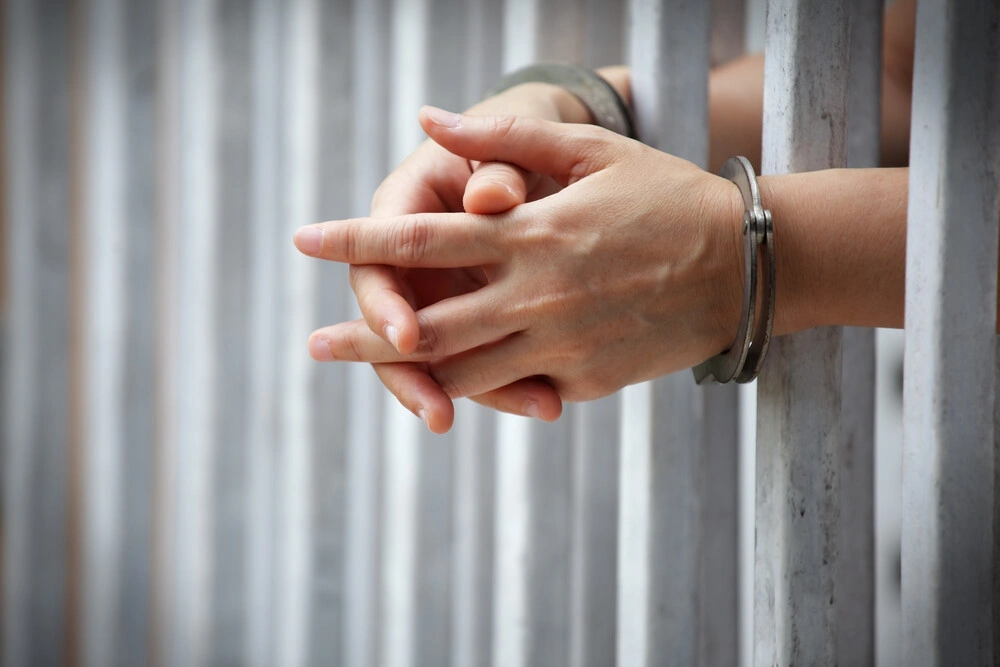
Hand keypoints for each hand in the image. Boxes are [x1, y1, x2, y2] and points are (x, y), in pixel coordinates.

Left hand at [295, 108, 744, 429]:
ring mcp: (558, 344)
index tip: (305, 240)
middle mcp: (534, 294)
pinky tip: (444, 386)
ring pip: (461, 372)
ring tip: (360, 370)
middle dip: (362, 336)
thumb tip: (427, 116)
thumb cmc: (665, 199)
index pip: (422, 238)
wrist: (742, 268)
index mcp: (529, 233)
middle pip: (426, 326)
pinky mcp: (583, 380)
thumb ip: (503, 140)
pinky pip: (515, 388)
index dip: (356, 240)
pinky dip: (478, 388)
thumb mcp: (591, 153)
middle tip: (312, 343)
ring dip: (403, 375)